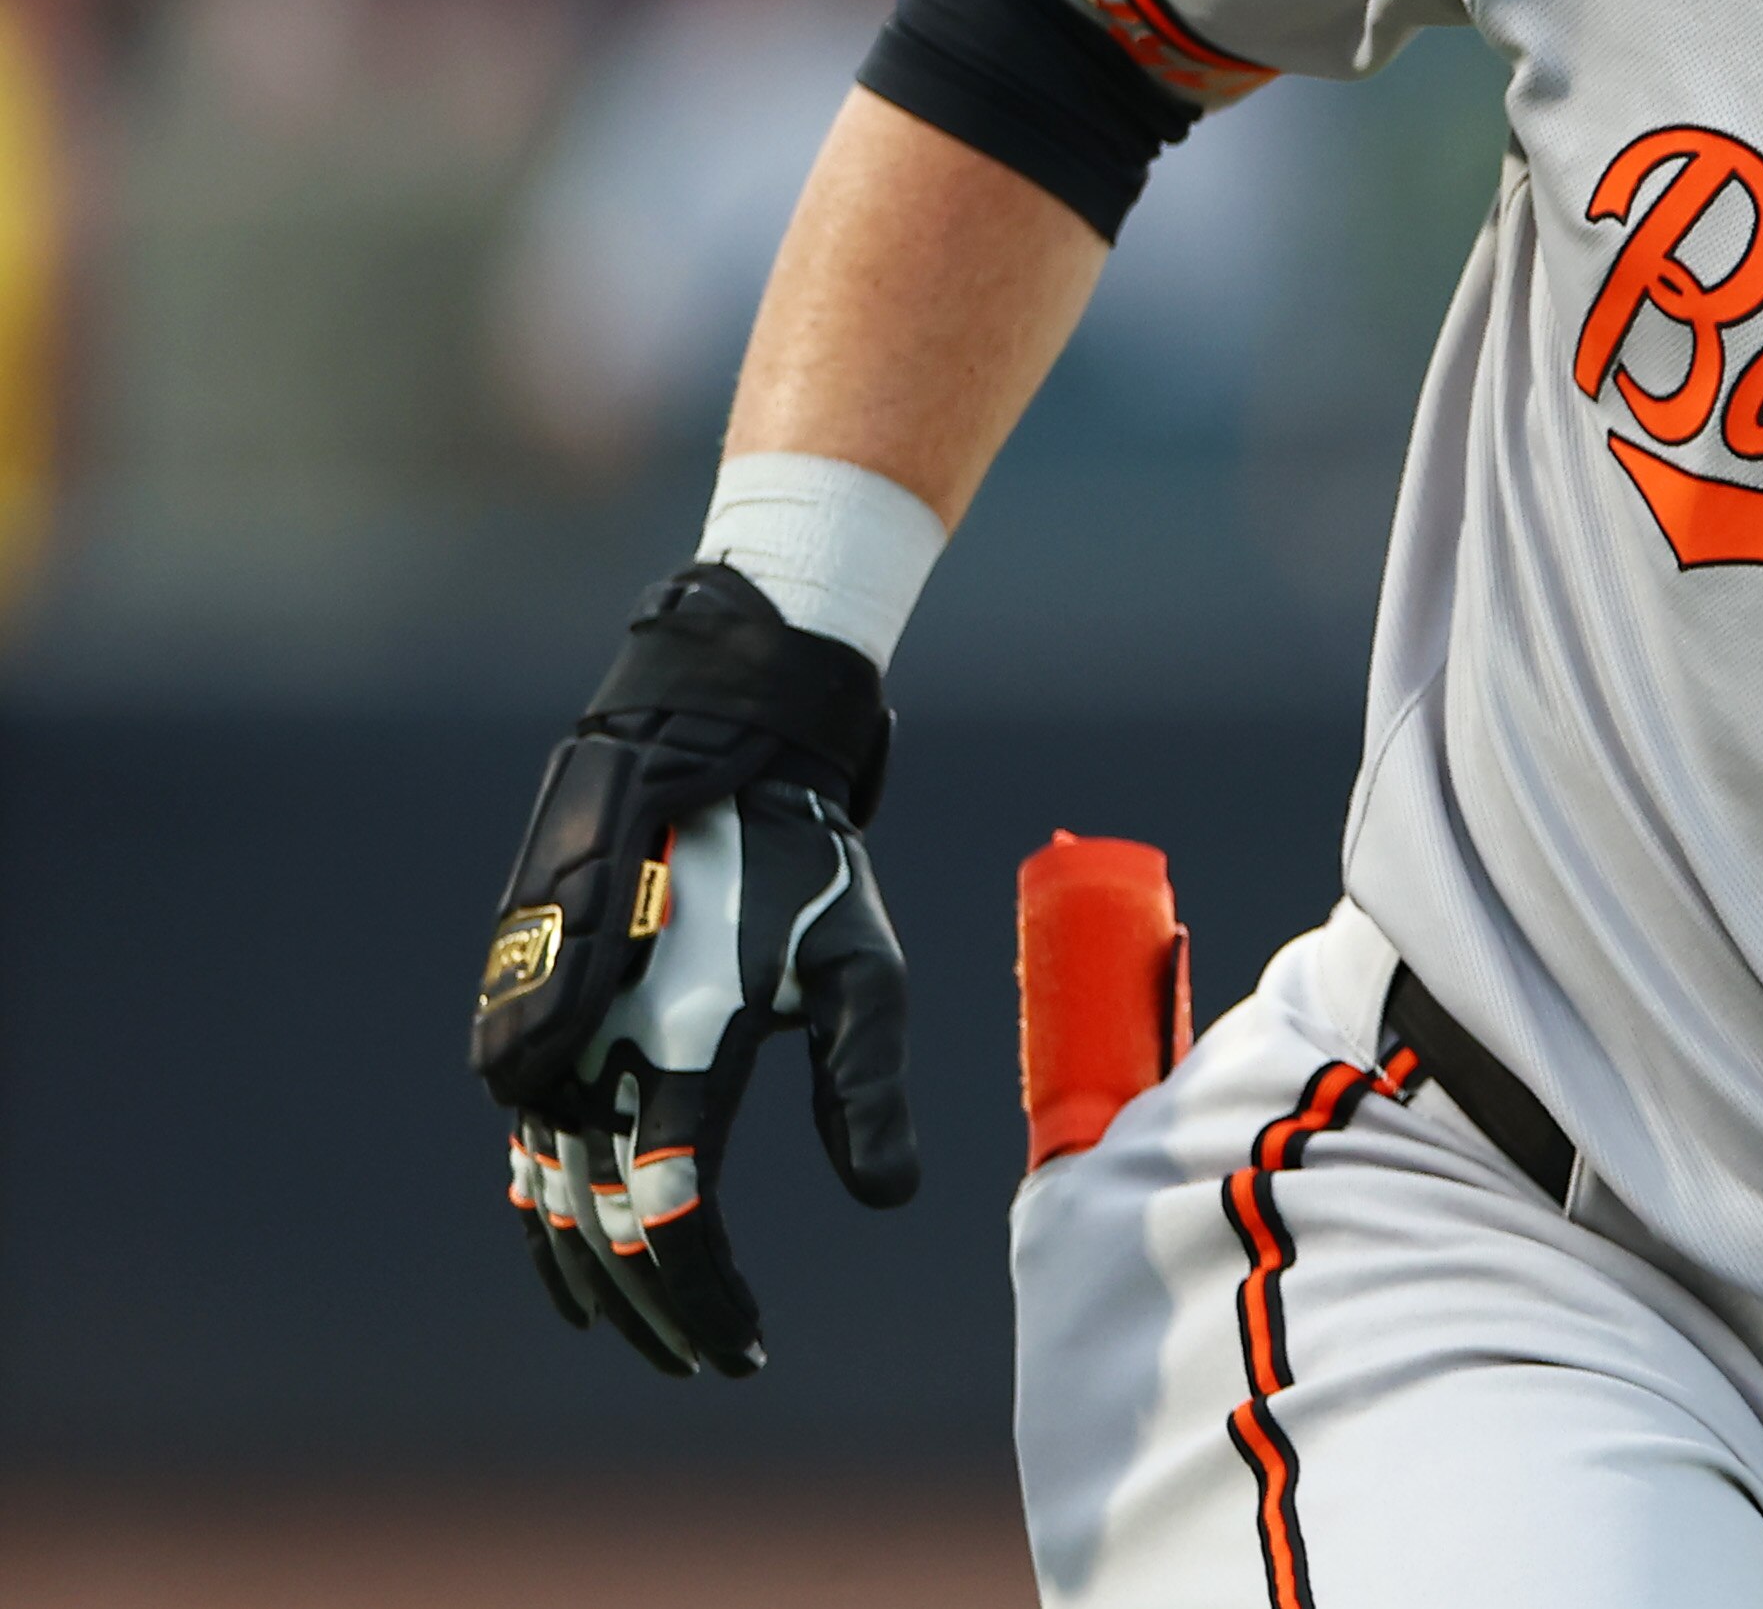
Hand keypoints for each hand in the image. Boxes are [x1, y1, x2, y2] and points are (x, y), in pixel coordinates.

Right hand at [473, 565, 918, 1375]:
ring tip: (653, 1329)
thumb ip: (867, 1084)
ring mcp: (548, 1034)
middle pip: (607, 1225)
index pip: (676, 1217)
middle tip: (709, 1359)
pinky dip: (549, 1212)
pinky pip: (525, 1142)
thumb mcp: (863, 965)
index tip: (746, 1351)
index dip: (707, 1298)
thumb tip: (888, 1200)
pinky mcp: (526, 1015)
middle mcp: (596, 1052)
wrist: (706, 752)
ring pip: (551, 1193)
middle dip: (658, 1306)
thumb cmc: (803, 862)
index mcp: (682, 1045)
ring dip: (598, 1272)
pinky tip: (584, 1254)